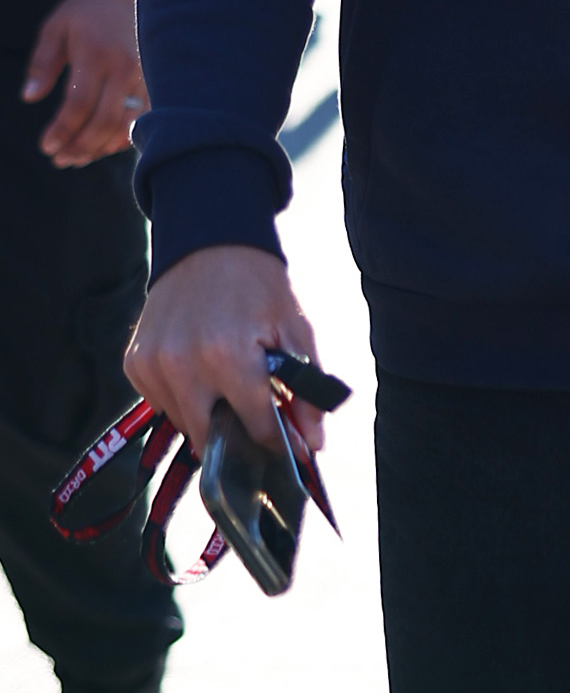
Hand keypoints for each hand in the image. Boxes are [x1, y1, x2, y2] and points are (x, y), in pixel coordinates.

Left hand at [21, 0, 144, 165]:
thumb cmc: (83, 13)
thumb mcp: (54, 29)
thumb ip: (41, 63)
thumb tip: (30, 98)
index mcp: (96, 54)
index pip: (79, 103)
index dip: (63, 130)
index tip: (46, 146)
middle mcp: (124, 67)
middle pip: (105, 120)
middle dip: (81, 145)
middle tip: (60, 160)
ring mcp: (143, 76)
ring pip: (126, 124)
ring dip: (101, 147)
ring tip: (76, 158)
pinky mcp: (153, 82)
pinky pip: (140, 119)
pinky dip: (121, 138)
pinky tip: (101, 147)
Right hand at [126, 245, 326, 460]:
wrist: (209, 243)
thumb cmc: (259, 288)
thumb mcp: (296, 332)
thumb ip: (307, 392)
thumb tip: (312, 443)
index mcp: (228, 355)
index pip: (255, 427)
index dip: (279, 444)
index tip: (292, 449)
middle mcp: (183, 364)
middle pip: (213, 438)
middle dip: (240, 439)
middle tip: (259, 424)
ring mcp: (153, 365)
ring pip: (185, 425)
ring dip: (210, 420)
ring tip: (230, 388)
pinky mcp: (134, 363)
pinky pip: (162, 404)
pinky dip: (185, 400)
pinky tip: (202, 374)